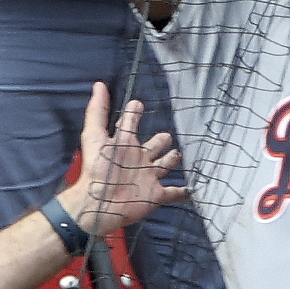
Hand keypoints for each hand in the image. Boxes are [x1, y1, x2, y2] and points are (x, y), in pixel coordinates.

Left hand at [61, 83, 183, 240]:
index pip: (131, 123)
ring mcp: (149, 176)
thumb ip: (98, 111)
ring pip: (166, 165)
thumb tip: (99, 84)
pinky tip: (194, 188)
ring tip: (178, 155)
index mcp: (126, 143)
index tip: (137, 103)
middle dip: (161, 140)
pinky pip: (174, 193)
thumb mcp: (96, 136)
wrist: (99, 204)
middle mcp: (139, 158)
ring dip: (172, 160)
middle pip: (155, 145)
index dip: (134, 113)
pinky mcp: (156, 195)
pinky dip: (184, 192)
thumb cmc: (98, 169)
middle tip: (165, 136)